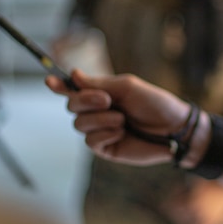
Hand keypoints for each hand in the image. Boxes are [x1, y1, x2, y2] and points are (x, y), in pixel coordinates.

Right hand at [46, 69, 193, 164]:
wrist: (173, 128)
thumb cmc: (154, 103)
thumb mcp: (126, 87)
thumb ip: (99, 83)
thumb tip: (73, 74)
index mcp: (101, 94)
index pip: (74, 90)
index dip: (59, 86)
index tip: (49, 81)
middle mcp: (97, 112)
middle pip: (71, 106)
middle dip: (86, 101)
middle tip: (107, 100)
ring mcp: (100, 131)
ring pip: (80, 124)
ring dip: (101, 119)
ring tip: (122, 119)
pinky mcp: (105, 149)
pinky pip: (90, 142)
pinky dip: (105, 134)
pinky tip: (121, 132)